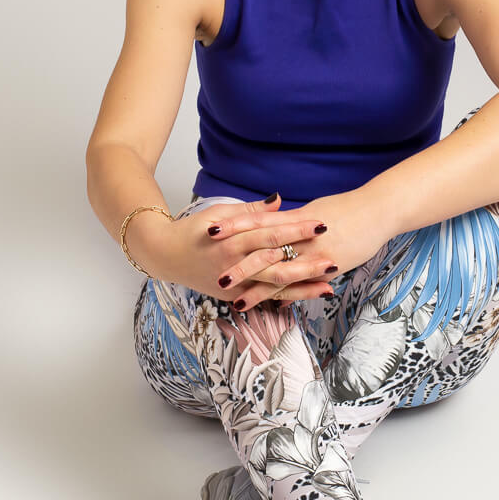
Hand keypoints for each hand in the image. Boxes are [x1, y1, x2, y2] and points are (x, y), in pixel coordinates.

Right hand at [158, 195, 334, 305]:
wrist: (164, 256)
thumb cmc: (194, 230)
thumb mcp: (219, 214)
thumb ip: (251, 211)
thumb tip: (279, 200)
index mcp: (232, 240)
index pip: (270, 233)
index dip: (297, 229)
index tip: (321, 224)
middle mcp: (234, 265)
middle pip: (276, 264)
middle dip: (306, 263)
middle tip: (334, 259)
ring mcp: (234, 285)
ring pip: (273, 286)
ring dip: (303, 286)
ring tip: (329, 285)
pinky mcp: (234, 298)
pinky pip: (266, 298)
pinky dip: (288, 297)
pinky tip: (309, 295)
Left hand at [211, 188, 390, 312]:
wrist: (378, 210)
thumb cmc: (347, 208)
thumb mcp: (315, 209)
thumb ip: (292, 218)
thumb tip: (273, 215)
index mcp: (295, 217)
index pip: (257, 220)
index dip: (234, 226)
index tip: (210, 231)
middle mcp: (302, 236)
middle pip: (263, 250)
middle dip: (240, 266)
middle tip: (217, 277)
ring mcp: (315, 252)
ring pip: (280, 273)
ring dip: (259, 290)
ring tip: (238, 302)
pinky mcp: (329, 265)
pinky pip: (305, 283)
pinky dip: (289, 295)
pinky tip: (277, 306)